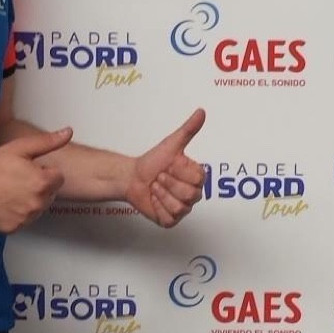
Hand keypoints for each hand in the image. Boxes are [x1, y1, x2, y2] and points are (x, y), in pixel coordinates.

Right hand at [0, 128, 72, 232]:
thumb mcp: (22, 147)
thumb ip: (48, 142)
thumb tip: (68, 132)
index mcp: (42, 182)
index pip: (59, 179)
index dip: (45, 172)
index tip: (29, 170)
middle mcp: (37, 203)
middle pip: (50, 196)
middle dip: (39, 188)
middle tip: (18, 180)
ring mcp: (25, 218)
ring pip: (37, 210)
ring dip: (30, 202)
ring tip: (11, 191)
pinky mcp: (13, 228)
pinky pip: (23, 221)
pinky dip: (17, 215)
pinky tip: (5, 203)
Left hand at [126, 109, 205, 227]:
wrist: (132, 177)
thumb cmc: (152, 161)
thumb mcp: (171, 144)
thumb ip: (188, 129)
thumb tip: (201, 112)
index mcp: (196, 177)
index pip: (197, 179)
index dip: (179, 171)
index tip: (169, 165)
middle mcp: (192, 194)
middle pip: (190, 194)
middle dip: (169, 183)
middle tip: (160, 177)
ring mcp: (182, 208)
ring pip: (180, 207)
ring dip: (161, 194)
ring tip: (155, 187)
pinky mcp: (170, 220)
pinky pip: (169, 218)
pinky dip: (157, 207)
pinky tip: (153, 199)